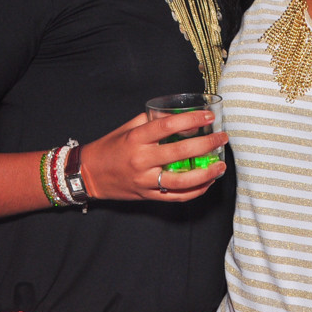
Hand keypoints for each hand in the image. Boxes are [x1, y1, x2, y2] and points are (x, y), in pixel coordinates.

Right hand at [78, 111, 227, 202]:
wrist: (89, 174)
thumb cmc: (111, 147)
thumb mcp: (128, 128)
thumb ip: (152, 120)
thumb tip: (180, 114)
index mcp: (137, 139)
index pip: (168, 126)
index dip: (191, 120)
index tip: (209, 117)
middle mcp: (141, 160)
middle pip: (181, 152)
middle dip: (207, 145)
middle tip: (222, 138)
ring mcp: (145, 181)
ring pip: (182, 181)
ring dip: (206, 173)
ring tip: (221, 165)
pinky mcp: (148, 195)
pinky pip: (176, 197)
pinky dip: (195, 191)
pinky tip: (208, 182)